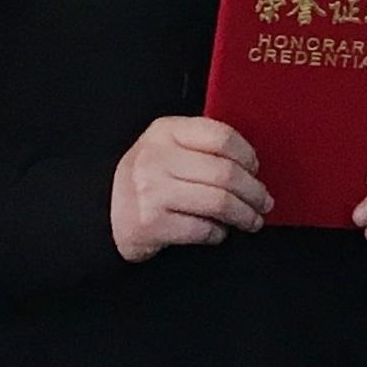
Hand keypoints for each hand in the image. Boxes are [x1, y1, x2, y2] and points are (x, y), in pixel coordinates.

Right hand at [111, 116, 267, 261]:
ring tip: (252, 220)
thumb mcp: (165, 148)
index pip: (220, 136)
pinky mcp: (152, 225)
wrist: (102, 212)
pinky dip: (218, 234)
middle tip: (264, 202)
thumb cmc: (146, 179)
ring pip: (218, 203)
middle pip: (225, 173)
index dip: (246, 154)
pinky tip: (219, 232)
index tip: (255, 169)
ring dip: (244, 215)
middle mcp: (157, 158)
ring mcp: (152, 192)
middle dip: (253, 191)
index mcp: (165, 132)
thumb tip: (250, 166)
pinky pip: (202, 230)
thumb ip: (199, 147)